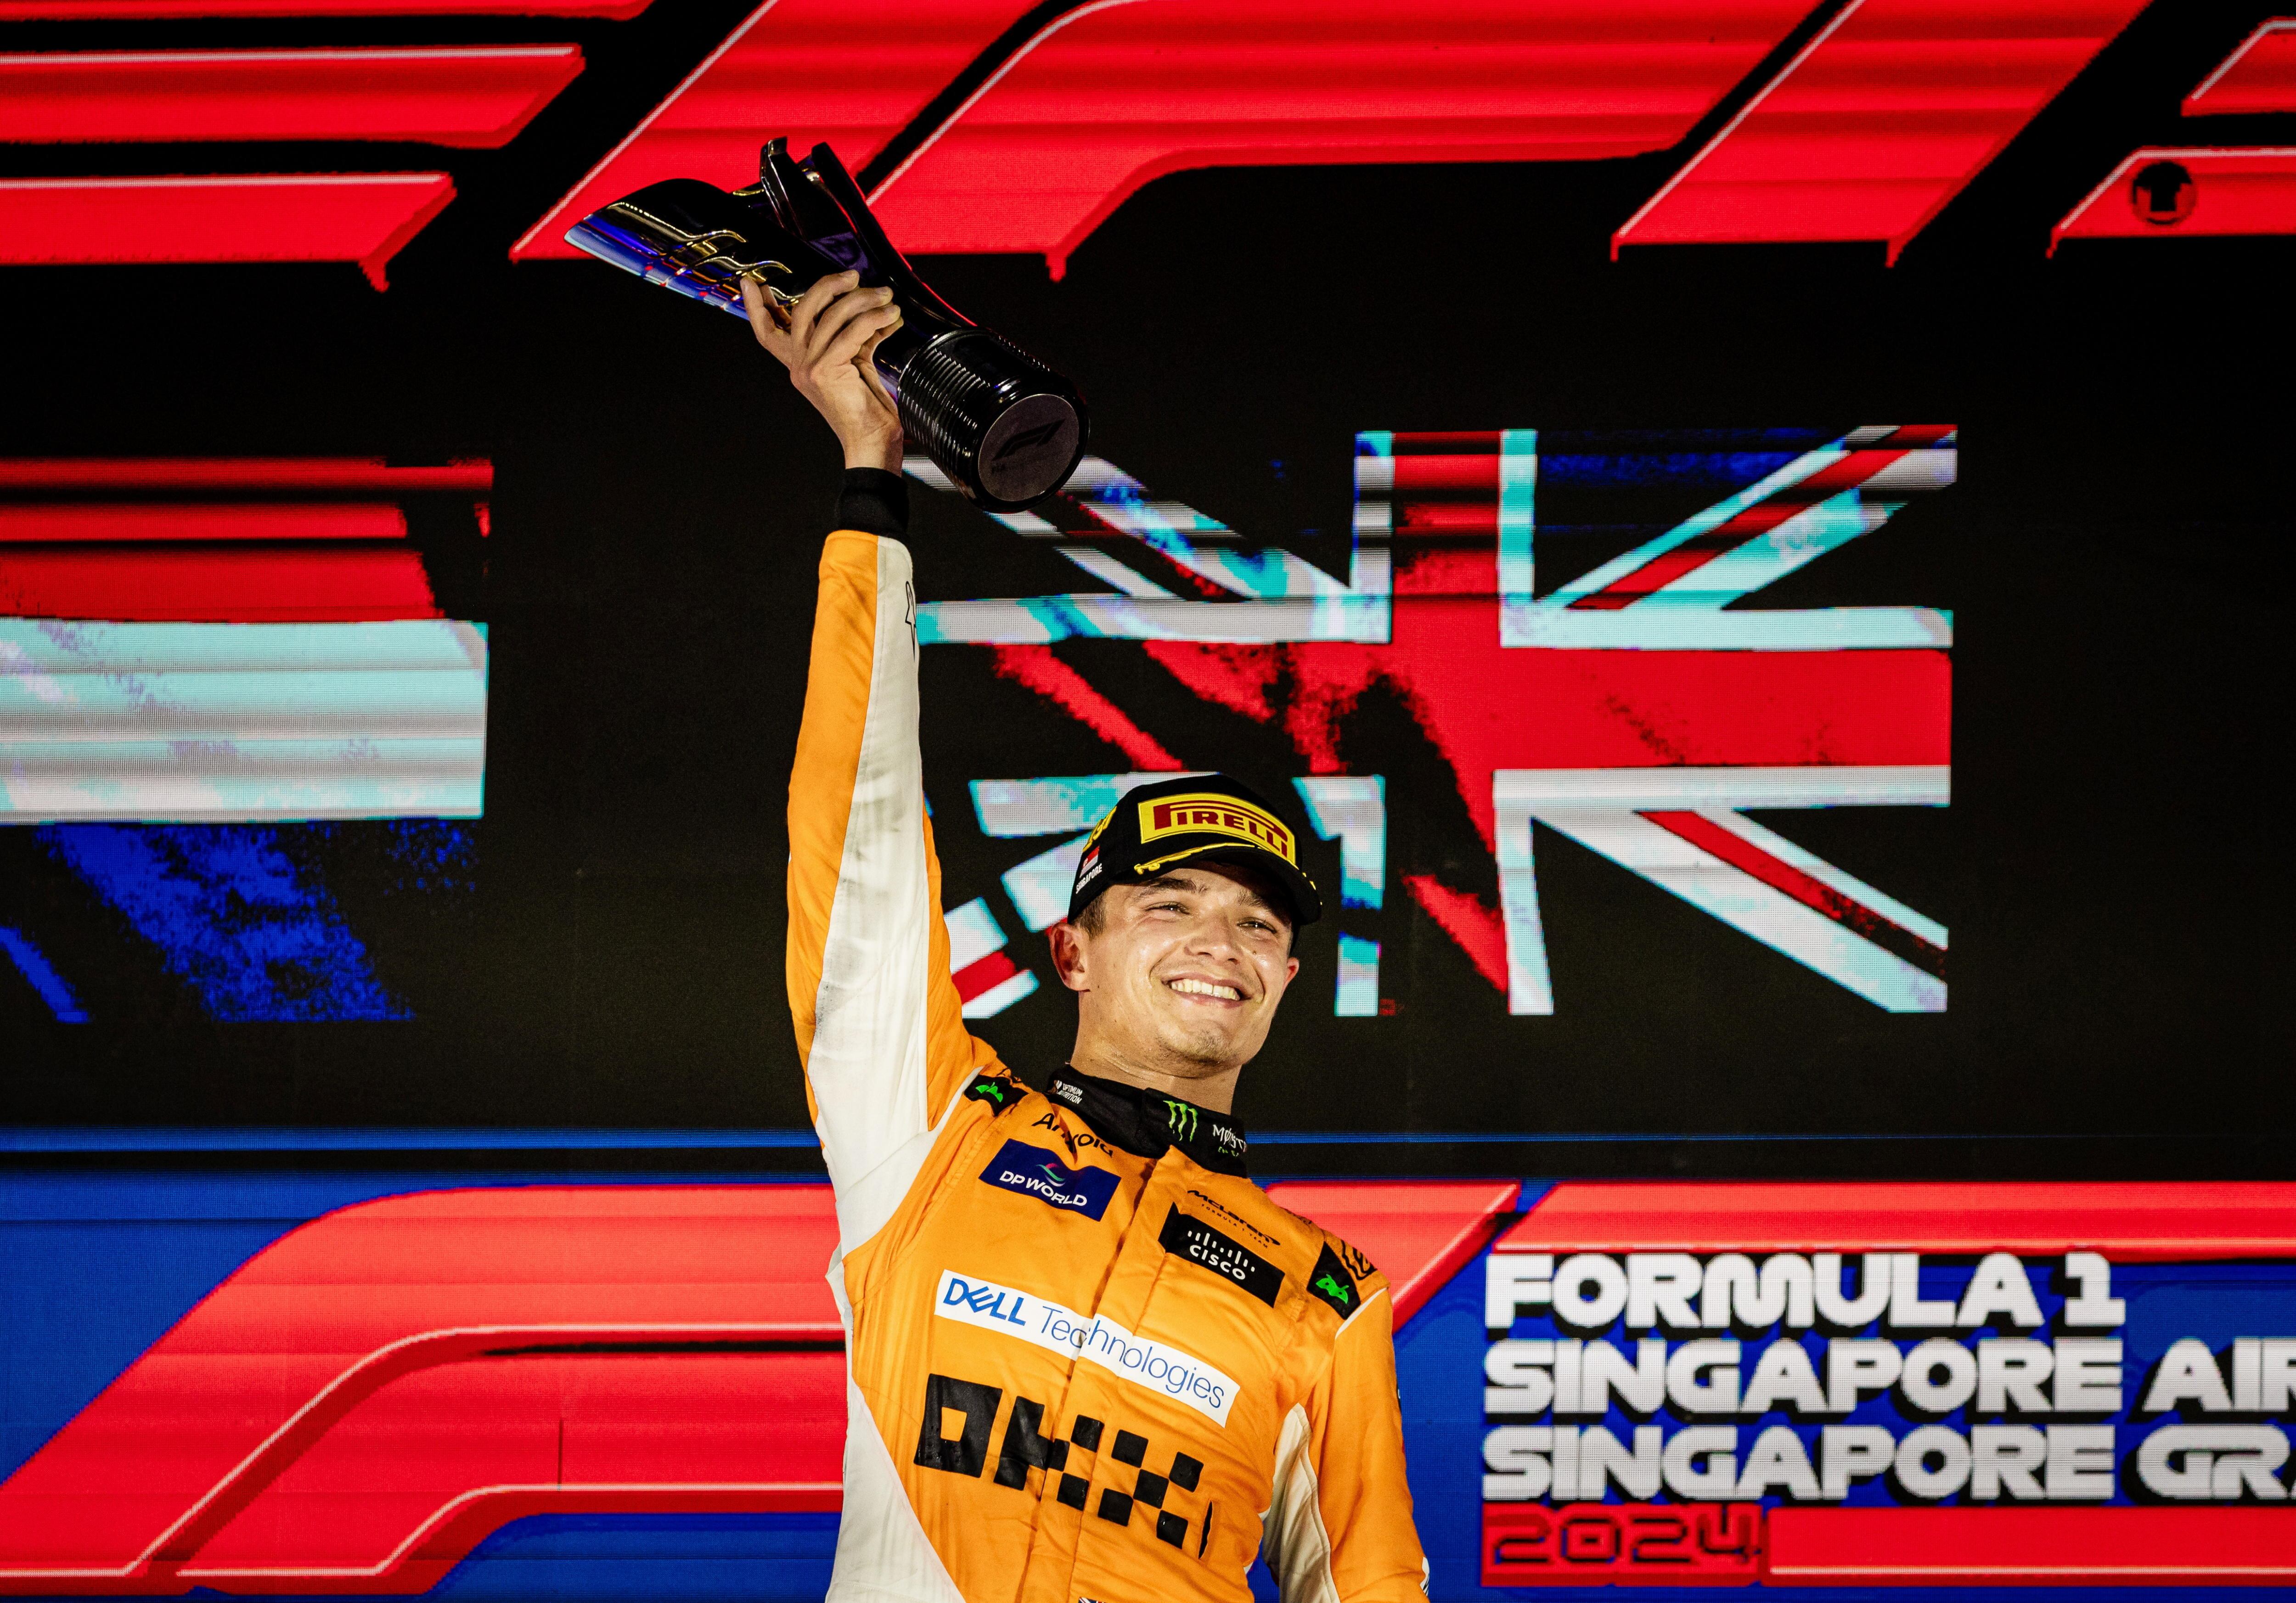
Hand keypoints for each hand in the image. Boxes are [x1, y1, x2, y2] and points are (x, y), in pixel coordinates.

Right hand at [743, 271, 903, 471]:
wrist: (873, 444)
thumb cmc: (868, 411)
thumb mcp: (857, 364)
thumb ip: (855, 337)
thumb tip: (871, 309)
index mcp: (800, 365)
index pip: (768, 332)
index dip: (756, 307)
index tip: (751, 282)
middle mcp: (799, 366)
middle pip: (801, 311)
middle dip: (827, 286)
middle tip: (853, 276)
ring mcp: (809, 368)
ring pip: (830, 315)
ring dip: (863, 300)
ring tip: (886, 296)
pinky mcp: (826, 370)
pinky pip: (852, 331)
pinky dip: (874, 318)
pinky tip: (891, 315)